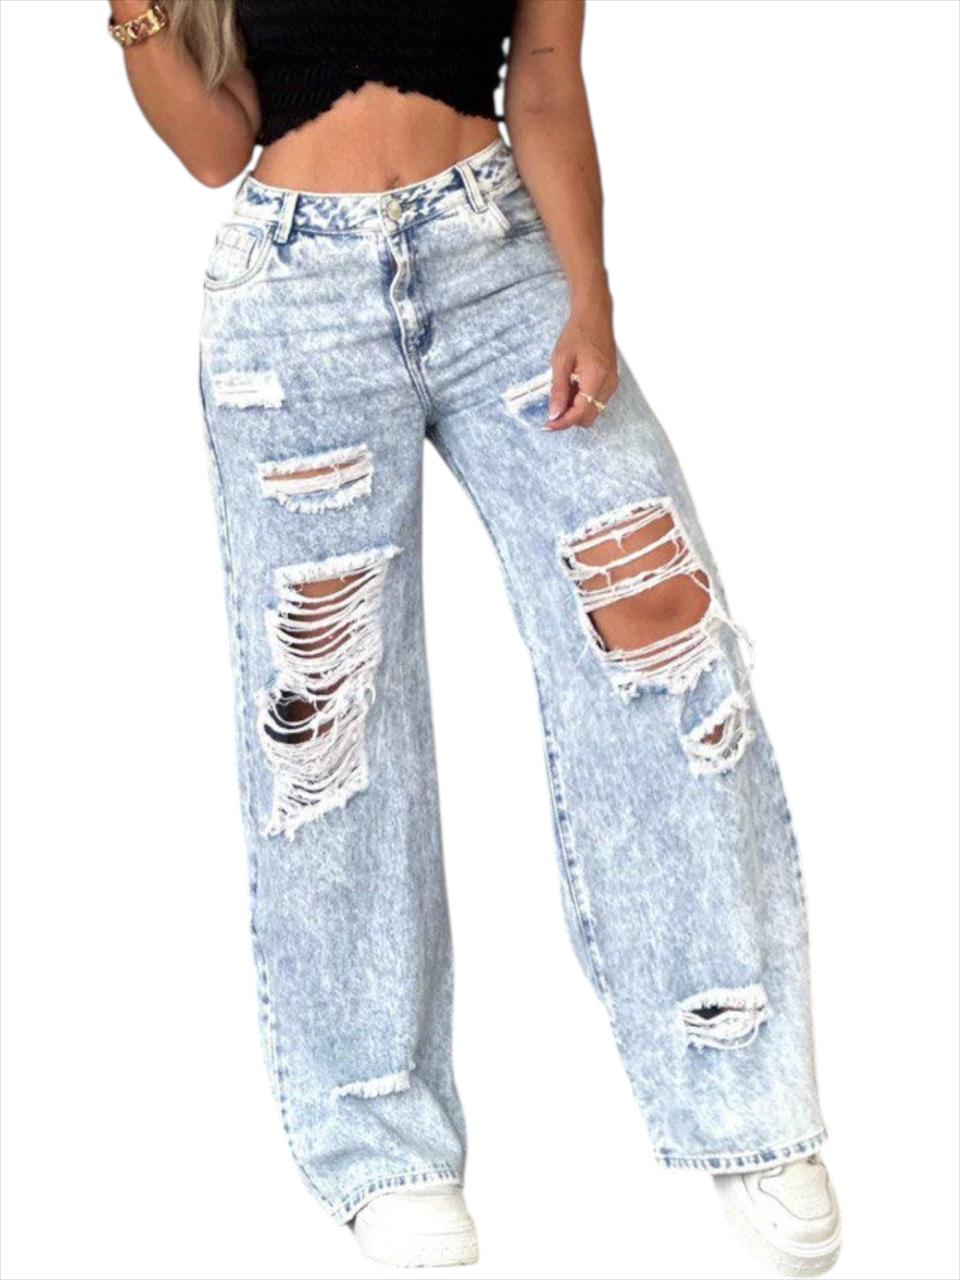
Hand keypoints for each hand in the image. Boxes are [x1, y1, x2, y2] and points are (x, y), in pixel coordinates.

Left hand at [546, 301, 618, 429]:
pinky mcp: (611, 382)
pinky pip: (596, 402)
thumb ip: (558, 389)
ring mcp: (612, 384)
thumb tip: (554, 413)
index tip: (547, 425)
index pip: (580, 412)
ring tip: (563, 391)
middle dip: (569, 418)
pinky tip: (572, 387)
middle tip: (552, 408)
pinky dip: (582, 401)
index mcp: (596, 378)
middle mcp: (608, 385)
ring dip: (575, 409)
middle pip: (588, 417)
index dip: (562, 422)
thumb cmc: (577, 332)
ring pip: (592, 411)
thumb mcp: (561, 360)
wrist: (594, 317)